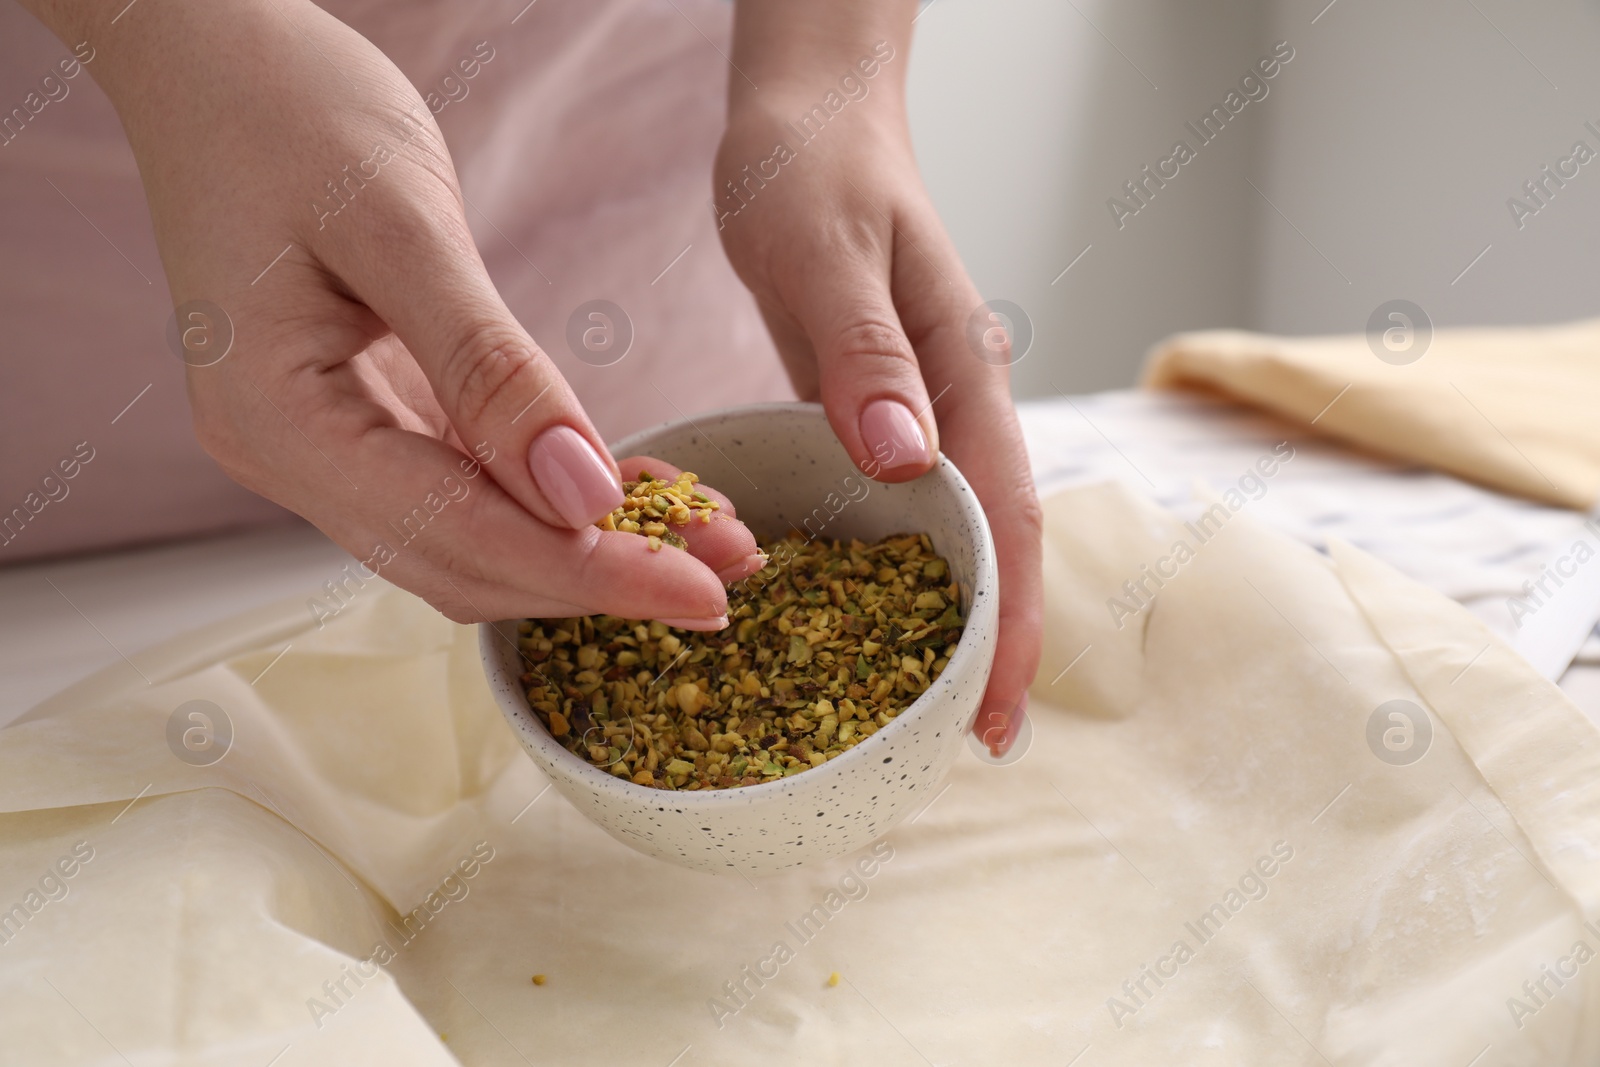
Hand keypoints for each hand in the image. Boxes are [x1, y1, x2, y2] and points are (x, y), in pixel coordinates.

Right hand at [28, 0, 763, 626]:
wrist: (216, 61)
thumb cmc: (290, 111)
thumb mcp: (402, 227)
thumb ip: (490, 370)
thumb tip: (581, 494)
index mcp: (276, 422)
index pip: (455, 535)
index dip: (586, 575)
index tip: (699, 596)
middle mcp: (289, 456)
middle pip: (465, 561)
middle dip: (600, 577)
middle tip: (727, 577)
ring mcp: (322, 443)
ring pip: (472, 537)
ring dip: (587, 551)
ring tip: (705, 545)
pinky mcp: (363, 416)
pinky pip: (470, 485)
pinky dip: (554, 500)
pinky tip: (639, 492)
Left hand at [717, 6, 1043, 753]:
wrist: (806, 117)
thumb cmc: (811, 169)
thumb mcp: (821, 249)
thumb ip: (861, 353)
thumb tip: (905, 461)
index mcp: (961, 369)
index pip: (1006, 516)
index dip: (1008, 620)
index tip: (996, 711)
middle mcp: (954, 401)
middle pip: (999, 542)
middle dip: (996, 645)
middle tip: (978, 745)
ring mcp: (920, 409)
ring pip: (957, 533)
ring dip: (955, 619)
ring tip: (933, 707)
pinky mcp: (875, 408)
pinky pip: (902, 507)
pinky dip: (902, 572)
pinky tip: (873, 617)